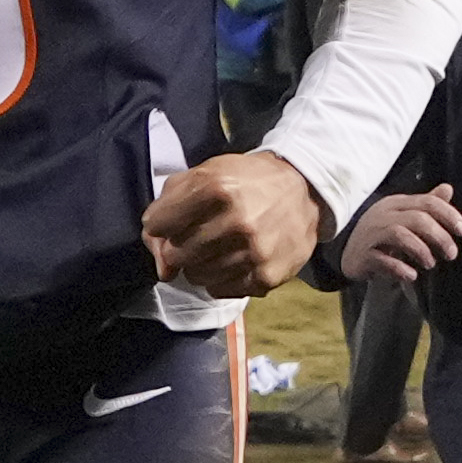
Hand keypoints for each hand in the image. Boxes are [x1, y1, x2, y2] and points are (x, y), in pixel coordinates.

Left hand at [141, 150, 324, 297]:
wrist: (304, 190)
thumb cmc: (248, 181)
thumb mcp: (206, 173)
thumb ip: (168, 208)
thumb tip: (162, 267)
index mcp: (216, 186)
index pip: (157, 224)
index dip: (160, 223)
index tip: (171, 221)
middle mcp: (237, 220)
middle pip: (175, 254)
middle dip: (180, 246)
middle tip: (199, 235)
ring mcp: (254, 251)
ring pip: (195, 276)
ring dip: (200, 264)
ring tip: (219, 246)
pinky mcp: (267, 275)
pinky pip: (219, 290)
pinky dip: (220, 278)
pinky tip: (234, 259)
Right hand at [341, 183, 461, 283]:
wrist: (346, 251)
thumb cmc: (380, 233)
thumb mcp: (403, 215)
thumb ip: (425, 205)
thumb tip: (448, 188)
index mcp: (397, 204)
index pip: (427, 203)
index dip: (448, 215)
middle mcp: (384, 215)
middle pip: (417, 219)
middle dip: (439, 236)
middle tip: (452, 254)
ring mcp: (372, 235)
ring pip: (400, 235)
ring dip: (421, 250)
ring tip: (431, 264)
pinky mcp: (363, 255)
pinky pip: (382, 260)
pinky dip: (399, 268)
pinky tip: (411, 275)